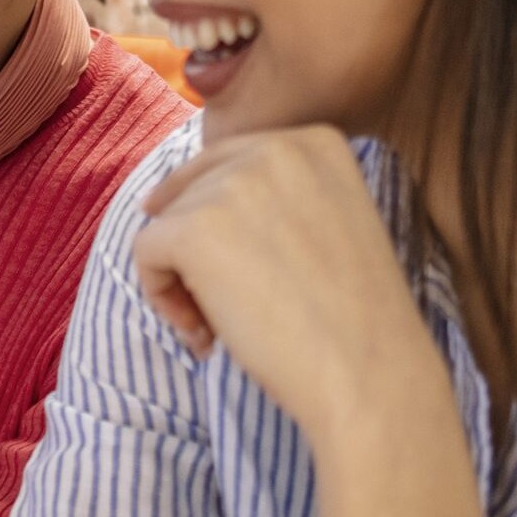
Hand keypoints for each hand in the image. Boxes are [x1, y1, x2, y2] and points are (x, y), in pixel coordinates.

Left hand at [133, 127, 445, 430]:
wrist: (370, 374)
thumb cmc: (354, 320)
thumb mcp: (332, 225)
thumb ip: (278, 198)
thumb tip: (177, 198)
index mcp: (318, 143)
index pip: (231, 165)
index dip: (224, 226)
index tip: (248, 274)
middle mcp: (276, 148)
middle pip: (196, 191)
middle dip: (200, 253)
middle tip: (230, 311)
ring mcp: (234, 183)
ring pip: (168, 223)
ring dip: (184, 282)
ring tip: (221, 331)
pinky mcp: (195, 227)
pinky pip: (145, 251)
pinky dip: (161, 296)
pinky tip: (203, 334)